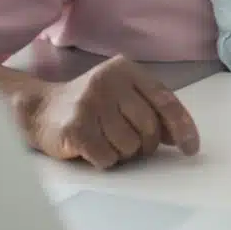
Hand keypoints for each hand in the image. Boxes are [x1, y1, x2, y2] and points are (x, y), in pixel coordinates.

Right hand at [11, 56, 199, 168]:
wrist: (39, 109)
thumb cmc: (90, 106)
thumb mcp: (123, 96)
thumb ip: (152, 109)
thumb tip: (182, 137)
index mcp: (125, 69)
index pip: (165, 100)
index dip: (182, 127)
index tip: (191, 149)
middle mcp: (108, 81)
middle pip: (149, 128)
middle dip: (145, 145)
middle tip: (131, 145)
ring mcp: (90, 102)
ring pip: (130, 146)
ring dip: (122, 154)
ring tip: (106, 141)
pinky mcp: (76, 127)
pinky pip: (108, 158)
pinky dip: (105, 160)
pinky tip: (92, 148)